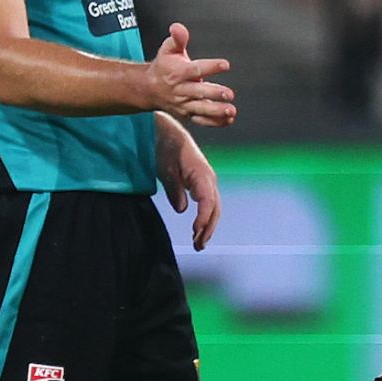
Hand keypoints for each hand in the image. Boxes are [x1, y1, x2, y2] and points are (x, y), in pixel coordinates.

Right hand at [150, 23, 236, 127]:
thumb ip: (177, 39)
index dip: (210, 66)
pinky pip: (201, 120)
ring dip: (216, 111)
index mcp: (177, 73)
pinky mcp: (187, 114)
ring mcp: (183, 104)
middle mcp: (180, 90)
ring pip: (200, 109)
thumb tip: (178, 27)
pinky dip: (215, 122)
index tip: (225, 64)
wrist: (149, 89)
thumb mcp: (168, 49)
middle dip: (214, 93)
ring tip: (231, 110)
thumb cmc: (164, 66)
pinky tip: (229, 120)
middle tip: (229, 93)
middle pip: (198, 92)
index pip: (194, 69)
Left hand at [156, 115, 221, 248]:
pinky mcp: (203, 185)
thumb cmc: (167, 149)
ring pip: (213, 209)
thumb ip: (174, 189)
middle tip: (198, 246)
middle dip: (208, 229)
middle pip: (214, 209)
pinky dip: (205, 219)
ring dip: (207, 227)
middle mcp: (209, 180)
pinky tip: (198, 229)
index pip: (208, 201)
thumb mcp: (166, 169)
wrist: (169, 134)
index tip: (195, 232)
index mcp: (203, 175)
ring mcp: (208, 183)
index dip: (203, 218)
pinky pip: (208, 205)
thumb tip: (182, 209)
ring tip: (199, 243)